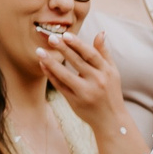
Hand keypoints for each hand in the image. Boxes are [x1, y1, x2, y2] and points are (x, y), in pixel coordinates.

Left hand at [38, 26, 132, 142]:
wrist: (112, 121)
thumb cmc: (111, 92)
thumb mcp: (112, 72)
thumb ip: (104, 53)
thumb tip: (100, 32)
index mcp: (107, 72)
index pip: (91, 55)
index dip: (78, 44)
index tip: (65, 35)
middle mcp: (97, 82)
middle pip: (77, 62)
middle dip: (63, 49)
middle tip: (51, 38)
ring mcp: (85, 93)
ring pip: (65, 75)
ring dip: (51, 62)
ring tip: (39, 51)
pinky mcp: (75, 102)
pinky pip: (60, 86)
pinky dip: (51, 75)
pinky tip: (43, 65)